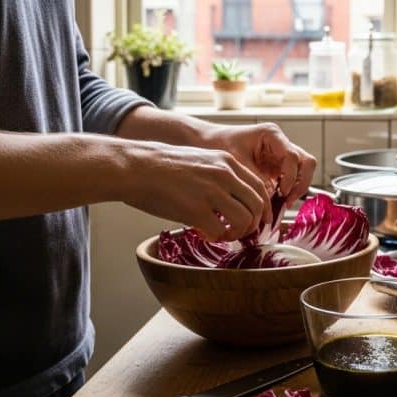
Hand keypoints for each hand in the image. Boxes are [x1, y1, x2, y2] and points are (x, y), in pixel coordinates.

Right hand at [122, 141, 273, 240]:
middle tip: (241, 231)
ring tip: (224, 235)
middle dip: (253, 223)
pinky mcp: (195, 210)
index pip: (260, 187)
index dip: (262, 208)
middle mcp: (224, 175)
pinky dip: (217, 237)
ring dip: (237, 233)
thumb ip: (220, 175)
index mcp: (226, 161)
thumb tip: (232, 198)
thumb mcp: (200, 159)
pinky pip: (219, 231)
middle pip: (257, 205)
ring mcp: (211, 192)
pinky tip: (206, 234)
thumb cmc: (161, 165)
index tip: (257, 219)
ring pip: (244, 220)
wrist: (135, 166)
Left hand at [201, 123, 316, 204]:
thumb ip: (256, 179)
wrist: (208, 142)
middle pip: (307, 162)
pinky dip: (288, 191)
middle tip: (288, 199)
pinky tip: (276, 201)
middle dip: (301, 182)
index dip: (291, 176)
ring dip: (297, 188)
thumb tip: (269, 198)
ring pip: (304, 171)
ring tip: (283, 202)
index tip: (281, 192)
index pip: (292, 156)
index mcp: (272, 135)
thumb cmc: (219, 143)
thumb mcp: (236, 161)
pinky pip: (292, 179)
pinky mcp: (277, 167)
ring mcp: (281, 155)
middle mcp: (281, 143)